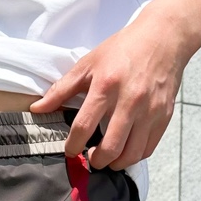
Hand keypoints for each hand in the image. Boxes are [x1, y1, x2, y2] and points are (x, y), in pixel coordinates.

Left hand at [29, 2, 190, 170]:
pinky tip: (125, 150)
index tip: (70, 151)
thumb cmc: (123, 50)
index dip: (73, 146)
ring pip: (131, 154)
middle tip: (90, 158)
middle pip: (110, 148)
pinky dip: (134, 156)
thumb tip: (37, 109)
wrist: (163, 38)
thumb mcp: (88, 64)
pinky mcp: (163, 116)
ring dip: (115, 163)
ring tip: (107, 158)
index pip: (84, 127)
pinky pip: (147, 149)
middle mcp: (129, 102)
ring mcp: (149, 111)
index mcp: (106, 87)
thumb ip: (62, 89)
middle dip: (96, 161)